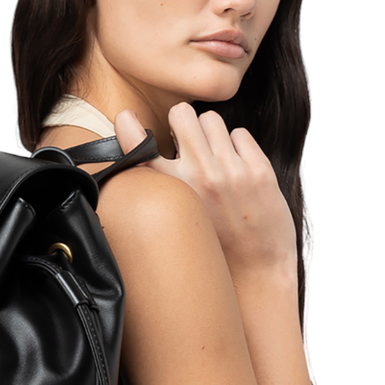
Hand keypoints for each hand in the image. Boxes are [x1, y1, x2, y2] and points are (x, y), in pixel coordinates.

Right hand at [113, 104, 297, 273]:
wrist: (256, 271)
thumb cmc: (214, 248)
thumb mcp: (178, 219)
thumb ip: (163, 189)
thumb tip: (151, 153)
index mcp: (172, 192)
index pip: (138, 146)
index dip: (126, 126)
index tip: (127, 118)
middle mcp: (199, 177)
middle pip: (181, 113)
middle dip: (183, 123)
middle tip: (189, 144)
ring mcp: (230, 171)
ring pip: (211, 119)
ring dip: (212, 134)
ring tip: (215, 159)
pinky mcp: (258, 170)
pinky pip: (240, 133)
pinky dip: (238, 147)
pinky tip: (238, 170)